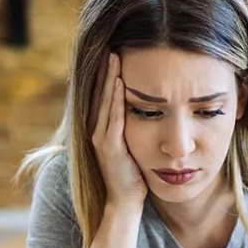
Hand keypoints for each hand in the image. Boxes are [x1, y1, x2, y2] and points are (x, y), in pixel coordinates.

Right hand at [89, 53, 146, 204]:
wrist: (125, 202)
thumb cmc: (133, 176)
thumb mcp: (134, 146)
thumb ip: (134, 129)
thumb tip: (150, 111)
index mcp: (104, 129)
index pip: (105, 96)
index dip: (108, 75)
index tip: (116, 54)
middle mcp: (98, 130)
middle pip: (101, 93)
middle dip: (106, 70)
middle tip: (111, 46)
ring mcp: (101, 138)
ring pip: (105, 101)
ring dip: (108, 78)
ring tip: (113, 56)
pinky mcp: (109, 146)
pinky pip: (112, 117)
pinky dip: (115, 99)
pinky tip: (119, 82)